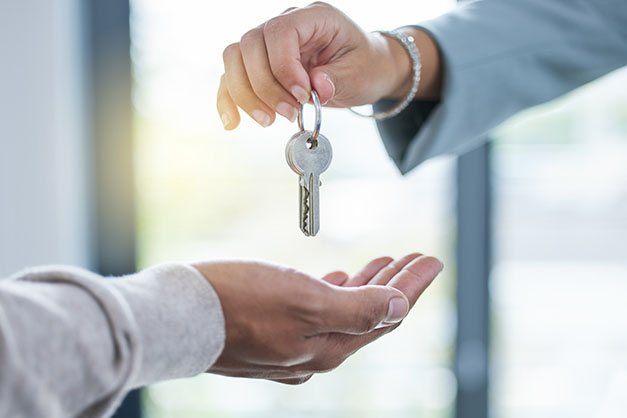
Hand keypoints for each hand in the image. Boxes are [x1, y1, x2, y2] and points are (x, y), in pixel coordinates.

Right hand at [193, 253, 442, 383]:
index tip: (432, 259)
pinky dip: (335, 292)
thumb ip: (357, 309)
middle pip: (369, 314)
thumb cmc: (239, 302)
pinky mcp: (270, 333)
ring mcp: (291, 345)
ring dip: (367, 285)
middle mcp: (314, 352)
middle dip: (395, 284)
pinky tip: (338, 278)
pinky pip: (317, 312)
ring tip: (384, 262)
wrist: (178, 316)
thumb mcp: (305, 302)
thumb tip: (399, 307)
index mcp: (329, 347)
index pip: (386, 315)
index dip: (412, 287)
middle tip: (415, 258)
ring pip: (344, 312)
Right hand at [217, 2, 441, 128]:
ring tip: (269, 120)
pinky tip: (233, 123)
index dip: (284, 66)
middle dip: (265, 86)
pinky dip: (229, 100)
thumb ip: (338, 78)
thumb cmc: (364, 66)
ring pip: (235, 60)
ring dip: (246, 95)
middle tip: (288, 113)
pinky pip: (232, 77)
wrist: (365, 69)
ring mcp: (268, 44)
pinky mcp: (260, 66)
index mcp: (313, 17)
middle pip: (250, 45)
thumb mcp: (360, 73)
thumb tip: (316, 87)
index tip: (302, 95)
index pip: (280, 31)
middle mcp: (286, 24)